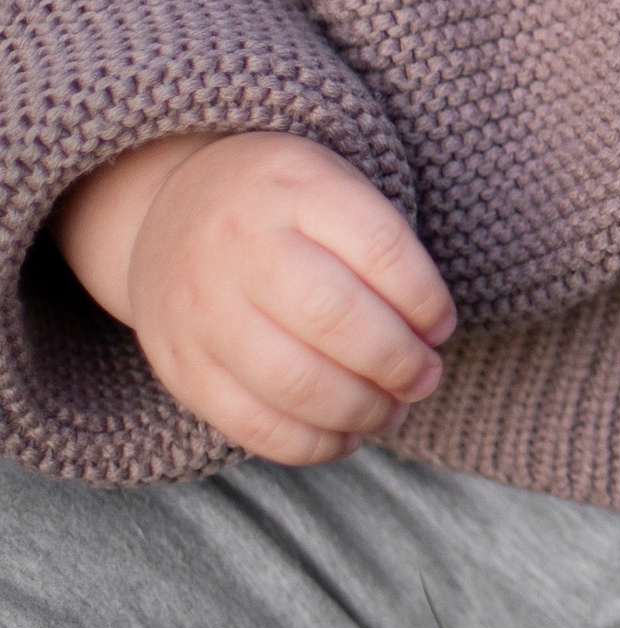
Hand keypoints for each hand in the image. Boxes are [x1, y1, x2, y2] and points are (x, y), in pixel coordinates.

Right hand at [50, 131, 455, 464]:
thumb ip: (382, 246)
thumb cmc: (284, 206)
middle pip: (334, 318)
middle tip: (425, 378)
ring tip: (393, 412)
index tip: (442, 327)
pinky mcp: (179, 365)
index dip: (425, 298)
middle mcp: (240, 245)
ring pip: (293, 381)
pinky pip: (248, 422)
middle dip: (397, 361)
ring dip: (360, 410)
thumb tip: (429, 336)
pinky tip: (345, 437)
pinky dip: (309, 444)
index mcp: (295, 187)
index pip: (379, 246)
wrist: (170, 212)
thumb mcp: (334, 183)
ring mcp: (201, 308)